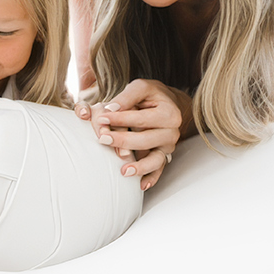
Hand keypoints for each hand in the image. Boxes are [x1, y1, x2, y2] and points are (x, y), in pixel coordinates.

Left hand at [75, 79, 191, 190]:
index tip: (101, 118)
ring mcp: (169, 146)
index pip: (141, 118)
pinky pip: (159, 170)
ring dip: (140, 166)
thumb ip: (126, 96)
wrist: (168, 104)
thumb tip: (110, 109)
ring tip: (123, 171)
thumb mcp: (141, 88)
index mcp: (169, 113)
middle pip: (146, 140)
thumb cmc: (150, 95)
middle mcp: (172, 132)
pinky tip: (141, 185)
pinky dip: (151, 178)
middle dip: (123, 141)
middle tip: (102, 139)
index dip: (120, 118)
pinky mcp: (164, 156)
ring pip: (156, 159)